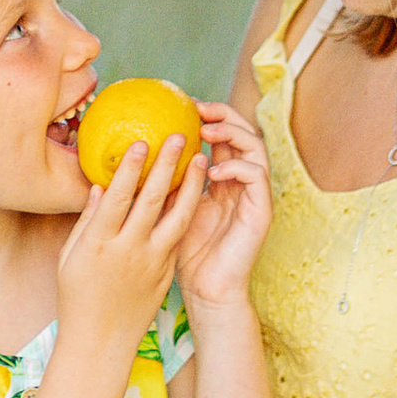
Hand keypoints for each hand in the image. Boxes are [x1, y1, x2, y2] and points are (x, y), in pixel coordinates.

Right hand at [57, 125, 205, 364]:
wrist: (101, 342)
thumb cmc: (77, 297)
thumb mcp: (70, 257)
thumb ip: (87, 221)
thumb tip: (100, 187)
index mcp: (99, 244)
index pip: (118, 197)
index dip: (131, 167)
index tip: (141, 141)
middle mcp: (129, 251)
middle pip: (152, 200)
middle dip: (167, 164)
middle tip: (178, 136)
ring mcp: (152, 263)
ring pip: (178, 217)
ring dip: (191, 185)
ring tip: (200, 158)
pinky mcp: (166, 273)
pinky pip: (178, 236)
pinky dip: (187, 211)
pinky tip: (195, 192)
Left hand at [176, 101, 271, 312]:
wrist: (205, 291)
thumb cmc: (182, 254)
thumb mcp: (168, 207)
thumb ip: (164, 180)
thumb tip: (135, 151)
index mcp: (222, 179)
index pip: (223, 136)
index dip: (208, 115)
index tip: (182, 105)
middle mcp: (242, 183)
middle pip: (243, 133)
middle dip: (224, 115)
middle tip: (198, 108)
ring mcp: (254, 196)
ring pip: (256, 148)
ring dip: (232, 134)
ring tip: (206, 131)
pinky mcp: (262, 211)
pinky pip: (257, 176)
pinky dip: (236, 167)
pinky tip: (212, 171)